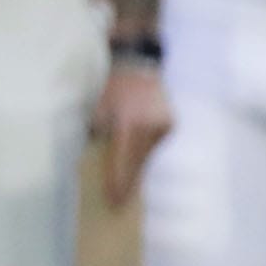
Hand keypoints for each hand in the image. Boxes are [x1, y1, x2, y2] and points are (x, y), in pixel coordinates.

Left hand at [92, 63, 171, 206]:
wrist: (140, 65)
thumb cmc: (114, 85)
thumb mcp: (98, 106)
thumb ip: (98, 131)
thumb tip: (96, 155)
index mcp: (130, 122)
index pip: (123, 159)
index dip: (118, 181)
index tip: (115, 200)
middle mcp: (150, 127)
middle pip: (137, 161)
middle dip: (127, 180)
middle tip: (118, 200)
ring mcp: (164, 127)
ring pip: (146, 154)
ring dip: (135, 166)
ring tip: (125, 185)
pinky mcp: (170, 126)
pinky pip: (154, 146)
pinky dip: (144, 152)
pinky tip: (136, 158)